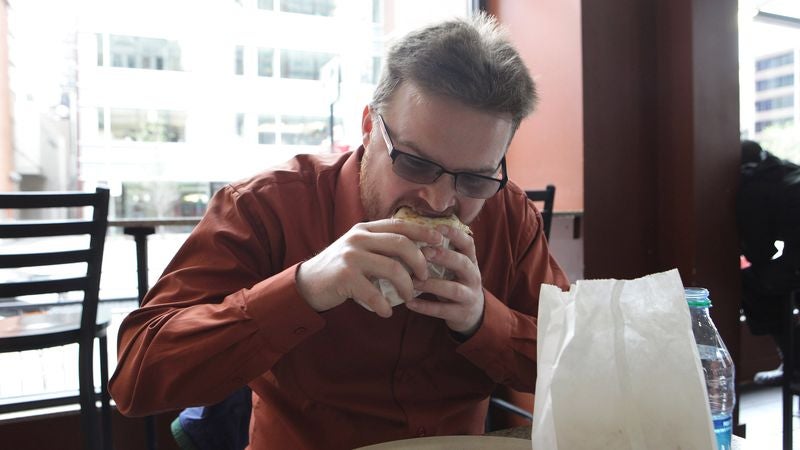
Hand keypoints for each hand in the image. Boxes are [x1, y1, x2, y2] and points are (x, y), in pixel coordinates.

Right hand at [296, 219, 442, 317]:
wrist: (308, 283)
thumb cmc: (340, 268)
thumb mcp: (358, 249)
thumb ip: (380, 245)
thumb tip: (416, 249)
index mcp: (365, 229)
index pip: (399, 225)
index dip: (422, 232)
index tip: (439, 241)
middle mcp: (358, 238)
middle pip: (401, 244)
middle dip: (419, 261)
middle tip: (424, 277)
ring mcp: (351, 256)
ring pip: (392, 268)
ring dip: (406, 286)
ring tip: (408, 297)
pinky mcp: (345, 276)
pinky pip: (373, 292)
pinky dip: (384, 305)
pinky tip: (386, 312)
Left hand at [405, 225, 484, 336]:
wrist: (472, 313)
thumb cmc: (454, 281)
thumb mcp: (454, 266)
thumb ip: (440, 252)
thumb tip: (411, 231)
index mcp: (470, 260)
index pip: (468, 243)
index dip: (455, 234)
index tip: (437, 227)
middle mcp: (473, 277)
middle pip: (463, 264)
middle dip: (444, 257)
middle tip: (424, 252)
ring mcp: (469, 296)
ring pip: (453, 289)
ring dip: (432, 284)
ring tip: (412, 281)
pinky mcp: (461, 313)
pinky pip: (443, 310)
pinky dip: (425, 307)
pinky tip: (409, 303)